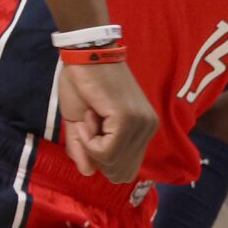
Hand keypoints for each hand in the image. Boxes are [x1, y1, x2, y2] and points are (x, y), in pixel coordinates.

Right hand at [57, 60, 158, 183]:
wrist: (84, 55)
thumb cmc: (83, 84)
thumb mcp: (79, 124)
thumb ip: (83, 150)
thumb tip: (88, 173)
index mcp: (142, 130)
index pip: (127, 170)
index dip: (102, 160)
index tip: (93, 130)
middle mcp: (148, 129)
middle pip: (121, 173)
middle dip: (97, 155)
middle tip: (92, 122)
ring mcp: (141, 125)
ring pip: (112, 163)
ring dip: (91, 143)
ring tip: (92, 114)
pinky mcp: (128, 120)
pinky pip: (106, 151)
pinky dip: (88, 139)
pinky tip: (90, 115)